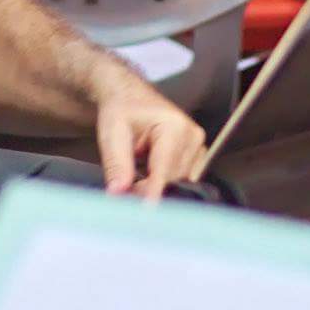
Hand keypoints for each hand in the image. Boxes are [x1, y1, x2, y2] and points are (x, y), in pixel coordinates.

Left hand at [94, 82, 206, 200]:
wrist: (129, 97)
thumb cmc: (122, 109)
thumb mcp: (112, 132)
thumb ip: (116, 163)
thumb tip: (119, 191)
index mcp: (175, 126)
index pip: (165, 168)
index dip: (154, 192)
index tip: (147, 212)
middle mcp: (192, 136)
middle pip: (172, 180)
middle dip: (146, 189)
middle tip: (122, 188)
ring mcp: (197, 146)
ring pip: (178, 183)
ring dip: (154, 186)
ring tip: (133, 175)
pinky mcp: (196, 155)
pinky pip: (182, 179)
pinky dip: (163, 182)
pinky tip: (148, 174)